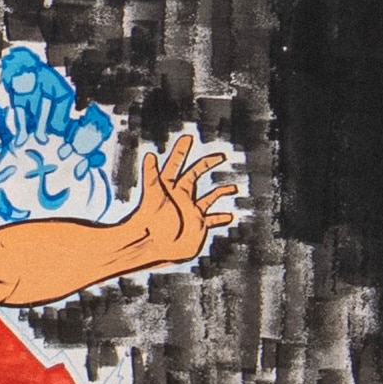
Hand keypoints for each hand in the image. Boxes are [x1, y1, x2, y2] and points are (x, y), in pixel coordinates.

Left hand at [121, 129, 246, 268]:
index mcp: (169, 187)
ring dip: (220, 191)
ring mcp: (190, 210)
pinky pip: (212, 219)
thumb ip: (150, 175)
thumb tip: (150, 154)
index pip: (175, 164)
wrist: (153, 246)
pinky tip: (230, 216)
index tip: (187, 137)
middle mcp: (181, 196)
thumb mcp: (152, 195)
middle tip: (220, 156)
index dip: (180, 150)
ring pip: (209, 197)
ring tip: (233, 188)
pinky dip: (221, 217)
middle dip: (206, 164)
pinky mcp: (197, 225)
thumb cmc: (150, 222)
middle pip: (195, 175)